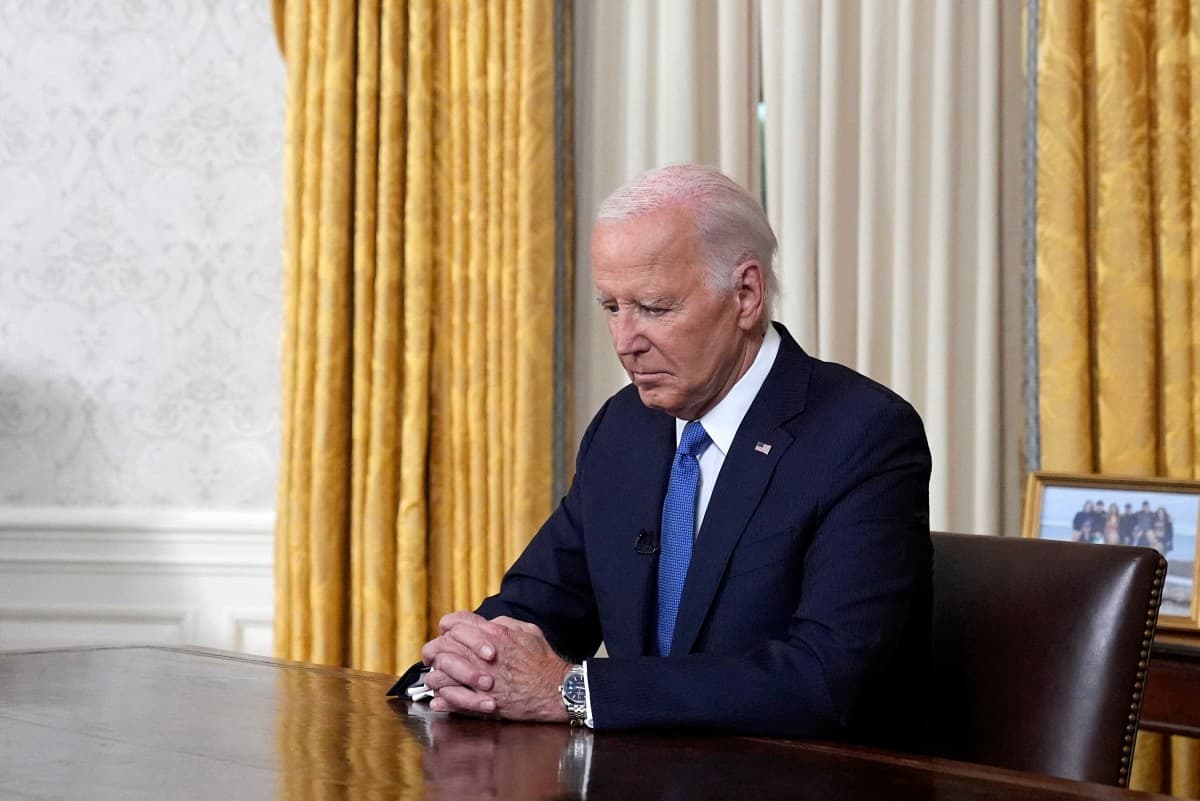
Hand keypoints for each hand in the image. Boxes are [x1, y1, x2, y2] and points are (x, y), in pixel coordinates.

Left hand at [421, 612, 571, 722]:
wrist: (555, 690)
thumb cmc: (544, 662)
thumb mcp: (527, 631)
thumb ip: (503, 624)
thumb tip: (487, 624)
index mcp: (493, 634)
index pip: (455, 623)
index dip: (447, 628)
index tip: (447, 634)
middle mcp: (482, 654)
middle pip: (441, 646)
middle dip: (435, 651)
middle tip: (435, 657)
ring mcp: (479, 679)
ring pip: (439, 674)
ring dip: (437, 675)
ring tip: (440, 679)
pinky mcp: (480, 701)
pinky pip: (449, 699)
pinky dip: (442, 699)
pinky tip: (441, 699)